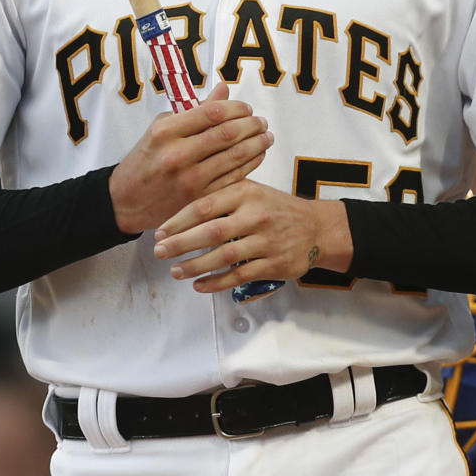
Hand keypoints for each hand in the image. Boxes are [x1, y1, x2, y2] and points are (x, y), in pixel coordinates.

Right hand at [109, 82, 272, 235]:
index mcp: (166, 132)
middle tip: (260, 121)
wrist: (127, 200)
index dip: (236, 108)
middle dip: (252, 124)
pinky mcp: (200, 198)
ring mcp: (190, 180)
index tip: (245, 108)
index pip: (212, 112)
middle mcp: (178, 155)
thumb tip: (224, 90)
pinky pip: (235, 177)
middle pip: (228, 134)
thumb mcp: (161, 129)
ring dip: (258, 143)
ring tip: (265, 135)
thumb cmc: (147, 159)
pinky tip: (257, 154)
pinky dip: (252, 163)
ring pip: (236, 156)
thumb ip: (194, 111)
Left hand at [153, 181, 353, 292]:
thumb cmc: (276, 208)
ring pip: (224, 256)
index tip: (159, 231)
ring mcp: (266, 241)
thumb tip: (179, 207)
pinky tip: (199, 285)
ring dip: (195, 265)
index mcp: (246, 192)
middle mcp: (256, 215)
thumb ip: (222, 195)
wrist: (317, 228)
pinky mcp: (273, 264)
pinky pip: (239, 276)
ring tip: (175, 271)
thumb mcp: (252, 190)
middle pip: (211, 231)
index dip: (178, 220)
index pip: (205, 205)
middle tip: (159, 252)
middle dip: (180, 243)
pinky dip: (216, 282)